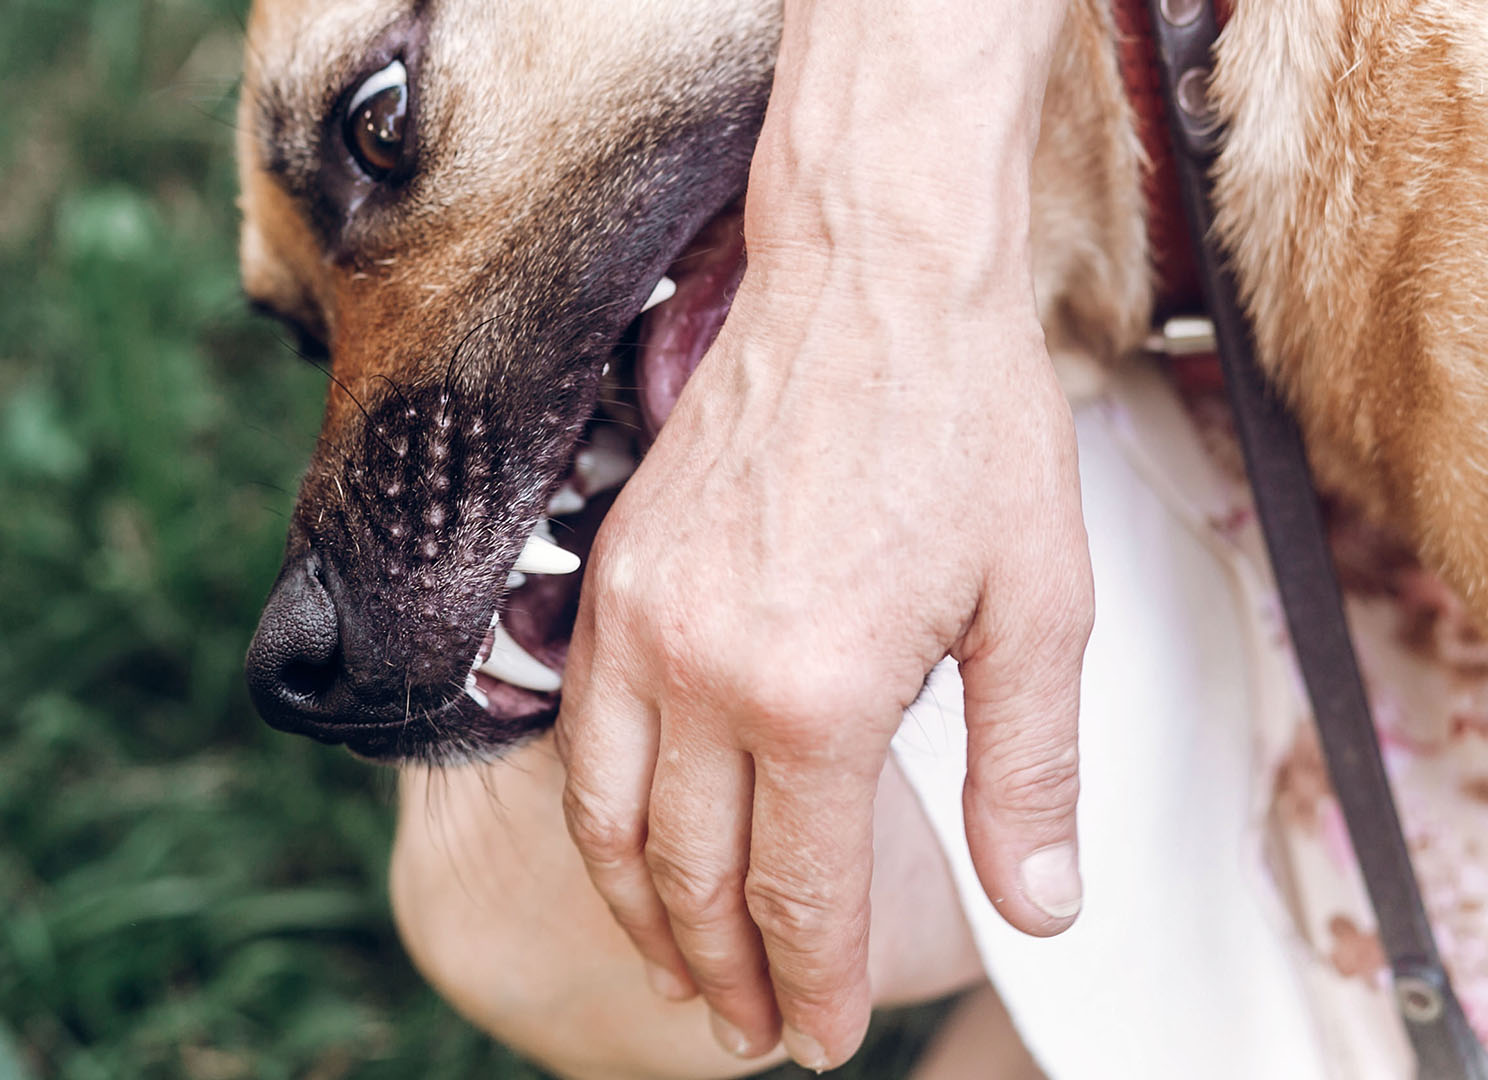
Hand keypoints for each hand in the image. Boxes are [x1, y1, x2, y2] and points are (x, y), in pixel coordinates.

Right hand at [557, 252, 1092, 1069]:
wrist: (869, 279)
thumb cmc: (964, 426)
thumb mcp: (1039, 605)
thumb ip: (1028, 771)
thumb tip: (1040, 905)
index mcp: (819, 693)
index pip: (802, 891)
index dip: (814, 981)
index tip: (823, 1037)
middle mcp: (705, 671)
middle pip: (695, 876)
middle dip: (726, 974)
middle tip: (757, 1030)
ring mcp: (638, 622)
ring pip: (612, 822)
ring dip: (642, 916)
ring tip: (680, 972)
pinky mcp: (609, 575)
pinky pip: (580, 735)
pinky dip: (599, 818)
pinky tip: (630, 847)